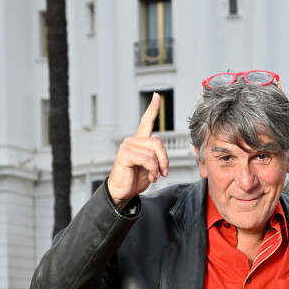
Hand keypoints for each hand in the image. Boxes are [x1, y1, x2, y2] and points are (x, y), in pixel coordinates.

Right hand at [107, 93, 169, 210]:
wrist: (124, 192)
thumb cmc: (136, 179)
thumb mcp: (152, 165)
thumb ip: (156, 153)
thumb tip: (157, 138)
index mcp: (140, 141)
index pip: (146, 121)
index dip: (152, 109)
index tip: (156, 96)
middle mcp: (133, 140)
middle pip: (158, 143)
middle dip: (165, 160)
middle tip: (164, 172)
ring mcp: (127, 146)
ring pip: (153, 153)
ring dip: (158, 168)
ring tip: (154, 176)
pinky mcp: (125, 154)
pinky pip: (147, 159)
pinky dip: (152, 170)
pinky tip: (150, 176)